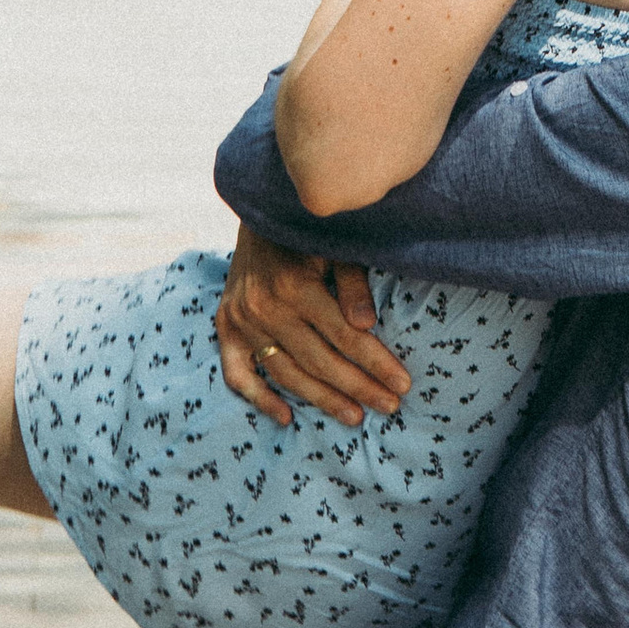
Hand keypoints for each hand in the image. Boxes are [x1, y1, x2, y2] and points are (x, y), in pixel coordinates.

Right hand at [215, 222, 410, 428]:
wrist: (260, 209)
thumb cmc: (310, 229)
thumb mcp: (337, 246)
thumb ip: (352, 284)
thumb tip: (367, 325)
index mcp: (295, 286)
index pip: (345, 337)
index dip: (376, 363)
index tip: (402, 385)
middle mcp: (264, 308)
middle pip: (319, 361)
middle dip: (358, 387)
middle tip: (390, 407)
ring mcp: (241, 320)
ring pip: (286, 373)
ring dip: (321, 399)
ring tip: (355, 417)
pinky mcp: (226, 326)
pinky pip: (238, 373)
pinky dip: (260, 398)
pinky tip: (287, 418)